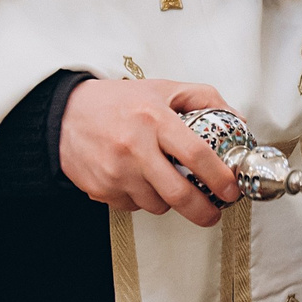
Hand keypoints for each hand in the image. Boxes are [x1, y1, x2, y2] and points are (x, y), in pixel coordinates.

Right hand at [57, 77, 238, 228]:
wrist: (64, 115)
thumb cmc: (116, 102)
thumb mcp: (162, 89)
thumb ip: (203, 98)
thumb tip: (237, 119)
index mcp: (154, 119)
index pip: (196, 154)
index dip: (219, 177)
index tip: (231, 189)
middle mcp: (134, 147)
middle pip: (178, 194)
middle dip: (203, 211)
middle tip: (213, 213)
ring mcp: (116, 172)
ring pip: (157, 205)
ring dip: (169, 202)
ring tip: (166, 183)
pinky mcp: (101, 189)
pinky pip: (133, 207)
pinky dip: (142, 200)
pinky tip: (138, 180)